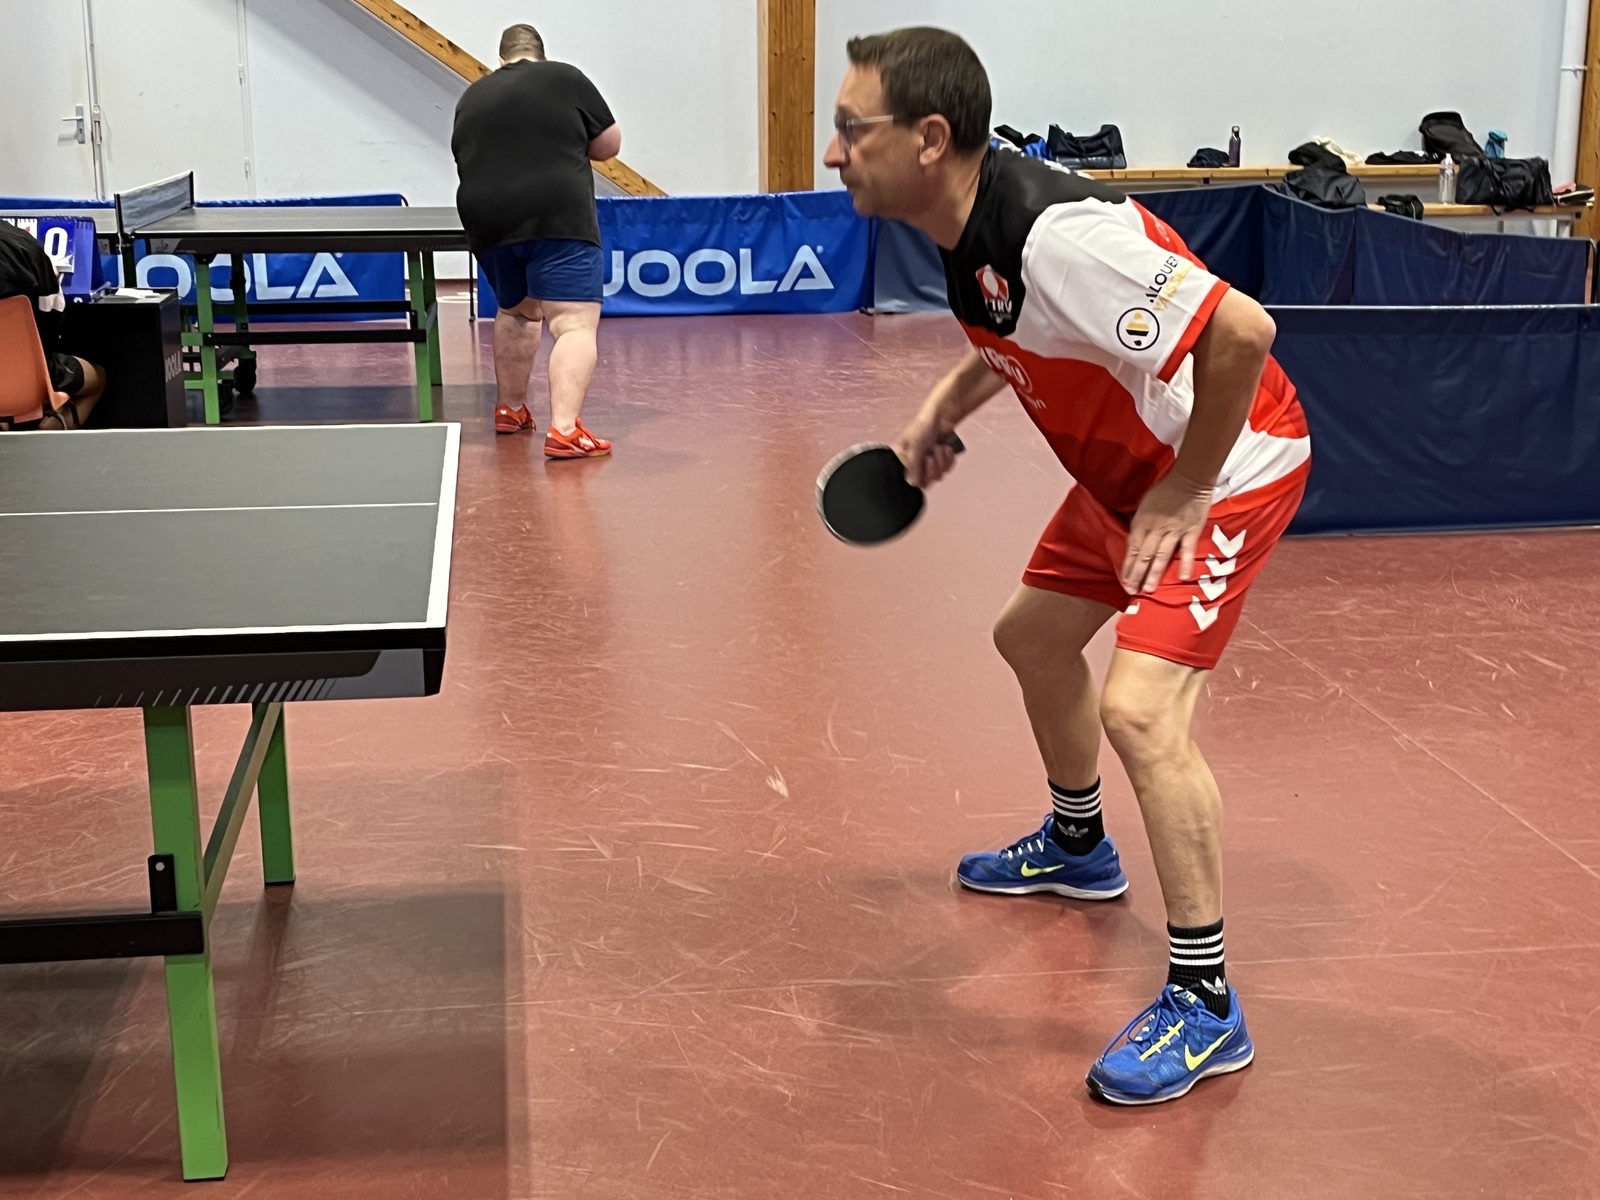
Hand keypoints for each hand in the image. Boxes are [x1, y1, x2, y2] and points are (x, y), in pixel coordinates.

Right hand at [895, 412, 958, 487]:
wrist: (943, 415)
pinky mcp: (942, 460)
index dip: (921, 475)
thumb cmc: (923, 427)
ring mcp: (930, 463)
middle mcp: (916, 463)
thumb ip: (913, 466)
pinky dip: (949, 458)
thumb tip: (912, 485)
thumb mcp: (915, 445)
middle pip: (927, 480)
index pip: (911, 480)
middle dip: (933, 465)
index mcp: (904, 459)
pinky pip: (948, 469)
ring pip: (939, 475)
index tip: (925, 464)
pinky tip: (946, 447)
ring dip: (942, 459)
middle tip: (932, 452)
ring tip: (939, 446)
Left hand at [1120, 471, 1215, 593]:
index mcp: (1141, 522)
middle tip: (1133, 592)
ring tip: (1149, 589)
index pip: (1131, 549)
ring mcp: (1174, 530)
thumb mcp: (1144, 506)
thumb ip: (1140, 525)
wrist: (1189, 479)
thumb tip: (1134, 544)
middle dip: (1137, 575)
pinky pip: (1187, 549)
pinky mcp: (1191, 530)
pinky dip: (1185, 563)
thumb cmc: (1164, 491)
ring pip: (1161, 555)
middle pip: (1144, 555)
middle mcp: (1155, 528)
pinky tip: (1183, 578)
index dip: (1127, 567)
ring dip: (1154, 573)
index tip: (1125, 582)